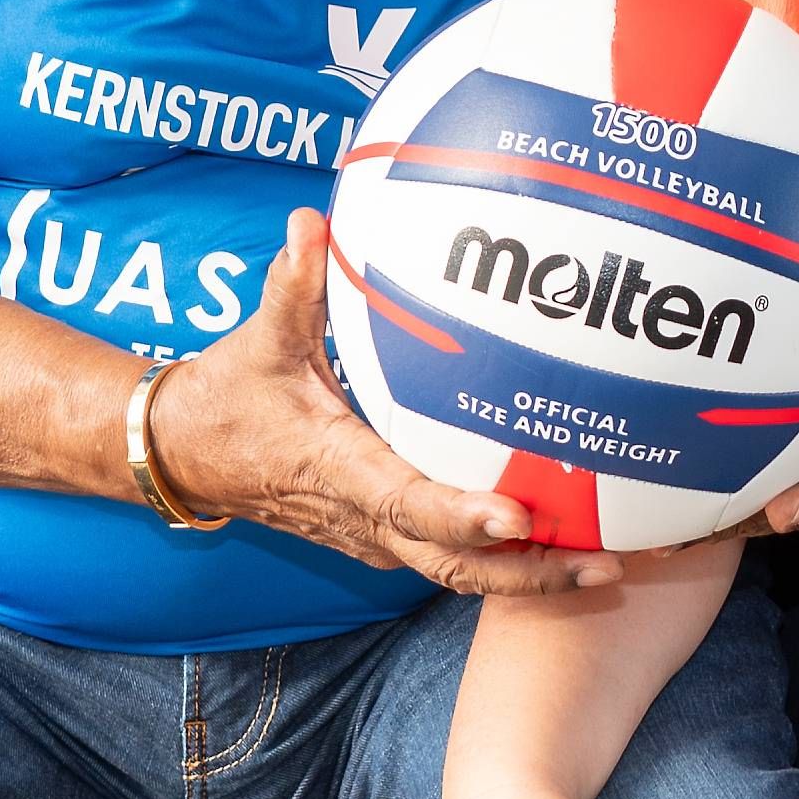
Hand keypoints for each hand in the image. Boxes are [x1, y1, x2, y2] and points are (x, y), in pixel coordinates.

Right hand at [152, 211, 613, 598]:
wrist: (187, 456)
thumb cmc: (229, 395)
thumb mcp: (260, 339)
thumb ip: (293, 284)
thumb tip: (312, 222)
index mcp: (337, 471)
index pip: (407, 504)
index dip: (462, 516)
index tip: (518, 517)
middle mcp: (362, 519)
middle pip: (454, 566)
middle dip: (530, 573)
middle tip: (607, 562)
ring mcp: (374, 538)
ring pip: (457, 573)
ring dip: (528, 575)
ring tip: (610, 561)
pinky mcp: (384, 537)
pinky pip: (449, 558)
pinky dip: (504, 560)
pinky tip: (563, 537)